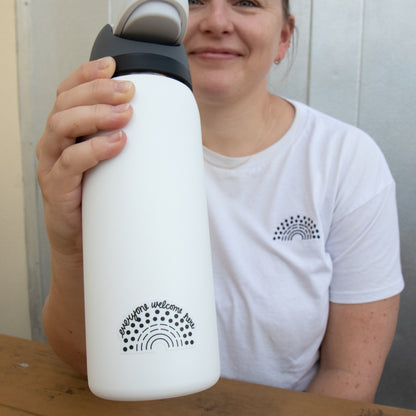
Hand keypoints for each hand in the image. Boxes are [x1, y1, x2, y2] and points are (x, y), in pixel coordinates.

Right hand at [36, 57, 134, 256]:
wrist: (83, 242)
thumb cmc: (97, 201)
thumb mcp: (111, 166)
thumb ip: (125, 146)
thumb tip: (169, 133)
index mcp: (66, 133)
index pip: (68, 93)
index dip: (86, 74)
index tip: (113, 65)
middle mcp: (54, 144)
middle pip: (65, 103)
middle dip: (97, 91)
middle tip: (128, 90)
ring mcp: (52, 165)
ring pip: (62, 126)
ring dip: (96, 115)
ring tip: (125, 114)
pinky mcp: (56, 188)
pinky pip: (70, 162)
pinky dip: (94, 150)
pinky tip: (117, 143)